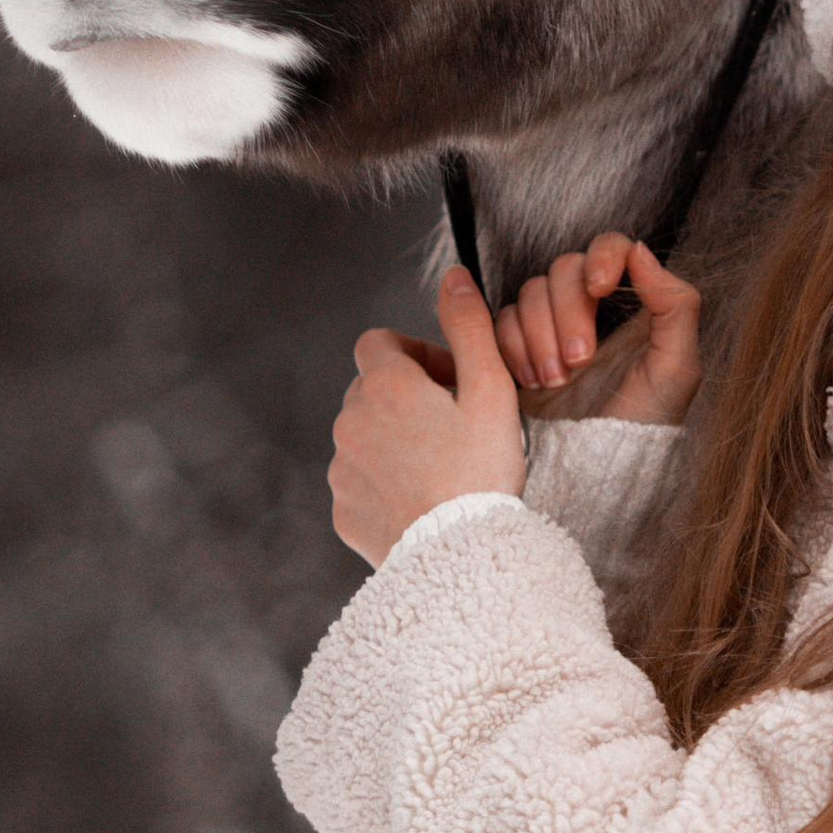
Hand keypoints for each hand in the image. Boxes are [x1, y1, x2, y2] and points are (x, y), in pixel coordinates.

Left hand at [327, 266, 524, 568]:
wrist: (460, 556)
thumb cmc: (481, 471)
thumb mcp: (491, 390)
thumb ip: (470, 327)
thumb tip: (454, 275)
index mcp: (385, 384)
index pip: (379, 342)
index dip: (415, 354)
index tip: (449, 382)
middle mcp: (350, 420)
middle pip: (370, 389)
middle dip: (405, 397)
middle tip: (452, 424)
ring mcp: (341, 468)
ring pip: (363, 436)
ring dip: (393, 439)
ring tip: (440, 466)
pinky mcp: (342, 509)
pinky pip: (360, 482)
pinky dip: (384, 482)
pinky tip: (422, 499)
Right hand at [493, 233, 702, 428]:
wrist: (597, 469)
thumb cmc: (644, 424)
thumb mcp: (677, 369)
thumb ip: (676, 305)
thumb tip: (642, 252)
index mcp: (634, 303)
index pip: (612, 247)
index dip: (601, 257)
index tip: (599, 287)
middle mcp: (592, 307)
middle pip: (564, 268)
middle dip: (568, 314)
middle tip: (579, 362)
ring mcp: (552, 325)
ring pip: (530, 293)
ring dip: (540, 337)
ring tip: (557, 383)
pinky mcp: (519, 346)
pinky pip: (502, 322)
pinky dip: (514, 349)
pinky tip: (532, 382)